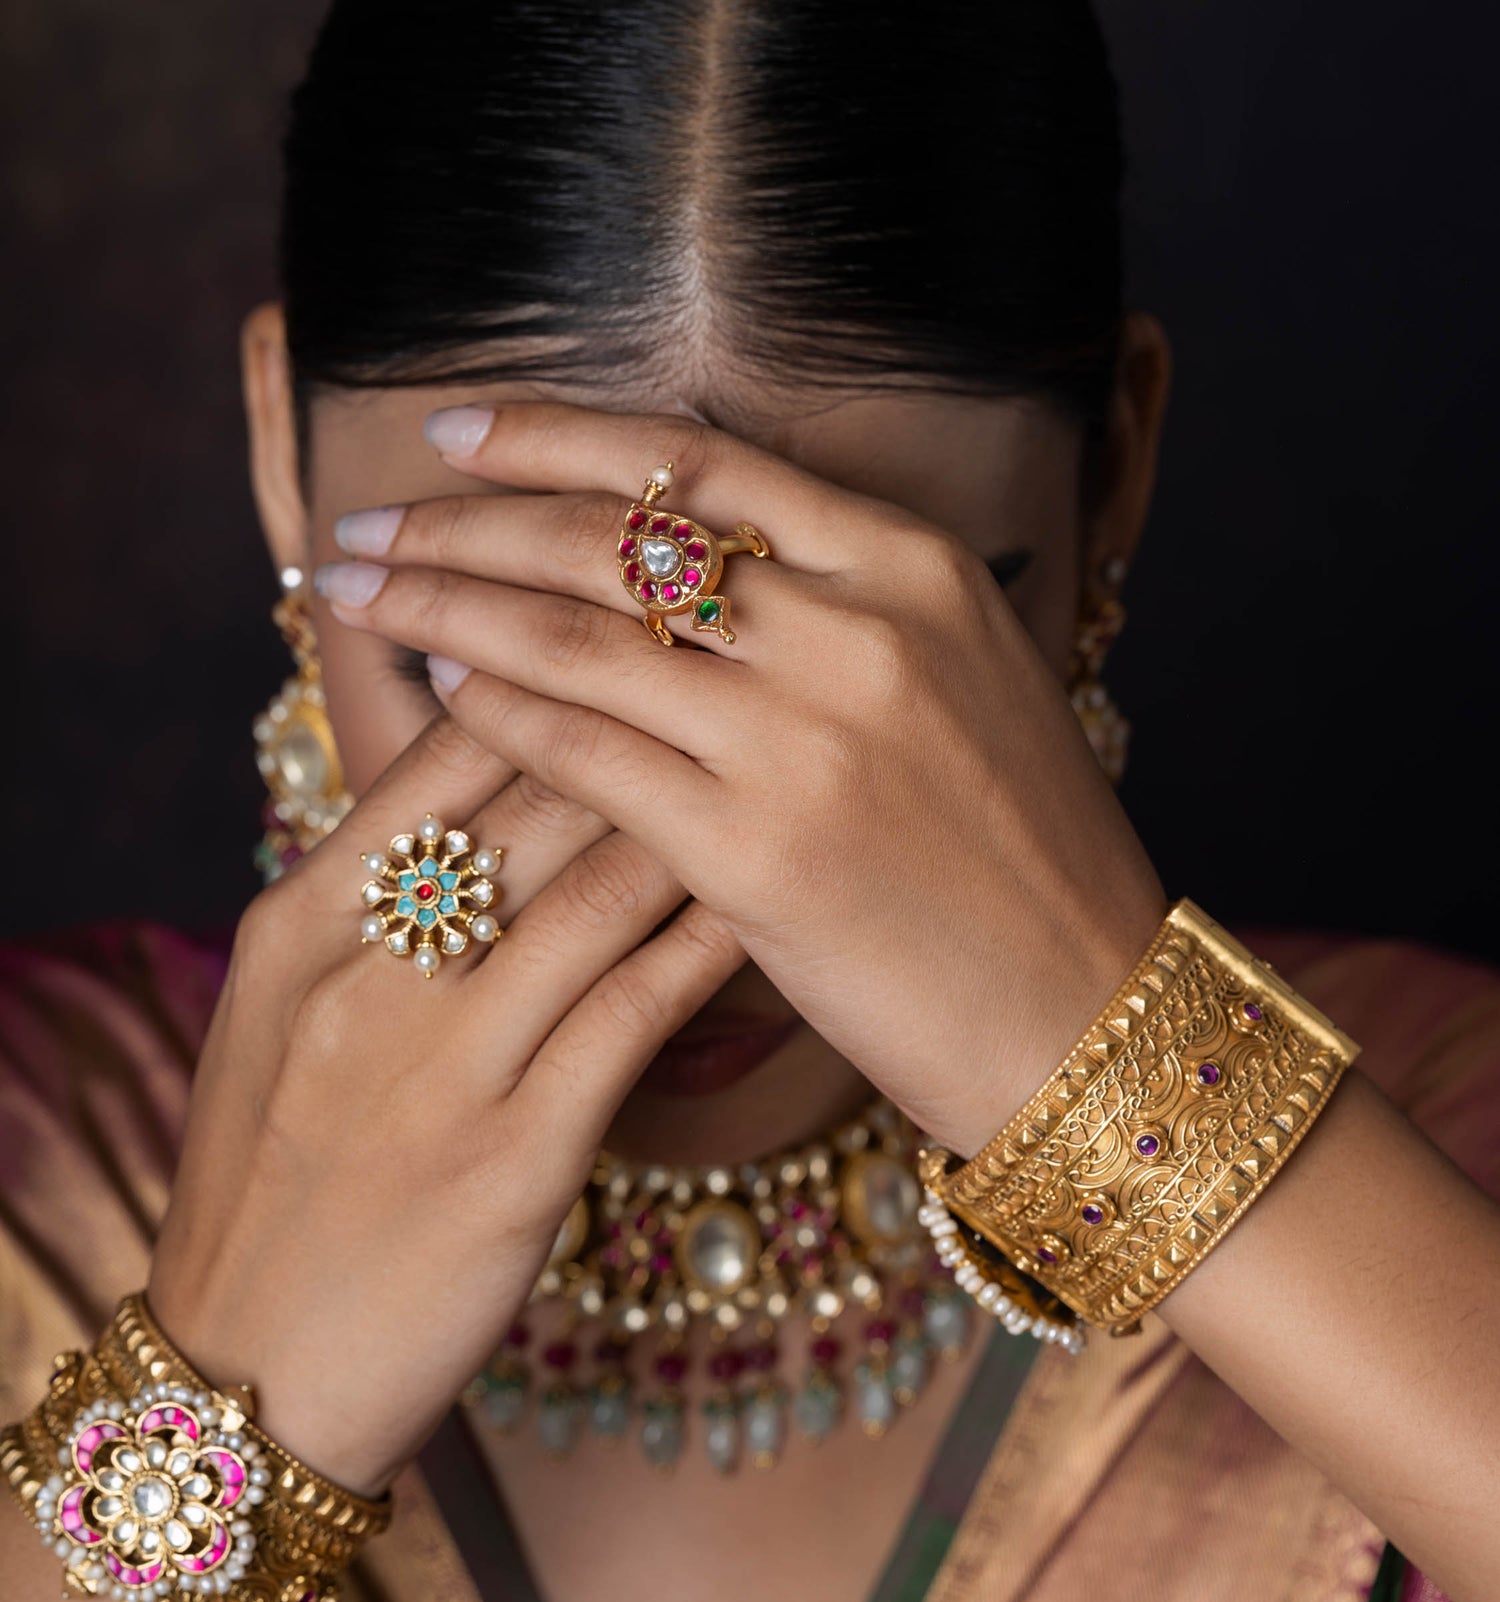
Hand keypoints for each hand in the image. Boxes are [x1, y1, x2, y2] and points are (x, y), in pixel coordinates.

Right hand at [148, 712, 743, 1494]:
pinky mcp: (516, 1156)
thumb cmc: (275, 1183)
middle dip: (653, 728)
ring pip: (604, 886)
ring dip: (707, 822)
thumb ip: (367, 902)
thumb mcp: (283, 1017)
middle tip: (750, 695)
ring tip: (787, 780)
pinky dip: (713, 945)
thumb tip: (472, 801)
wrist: (247, 1368)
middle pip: (539, 793)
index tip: (653, 656)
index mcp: (305, 918)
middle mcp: (370, 969)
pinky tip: (774, 909)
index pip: (452, 748)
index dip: (560, 681)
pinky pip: (639, 1012)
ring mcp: (444, 1061)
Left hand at [316, 401, 1167, 1154]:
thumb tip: (676, 568)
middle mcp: (859, 629)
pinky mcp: (759, 850)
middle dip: (462, 520)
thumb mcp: (960, 684)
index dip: (555, 436)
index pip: (696, 463)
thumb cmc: (1018, 860)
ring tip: (357, 594)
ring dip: (446, 606)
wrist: (1088, 1011)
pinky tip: (436, 694)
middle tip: (362, 525)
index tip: (456, 428)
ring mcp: (808, 737)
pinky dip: (499, 716)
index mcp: (914, 568)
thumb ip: (836, 613)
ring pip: (580, 636)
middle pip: (613, 536)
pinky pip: (588, 755)